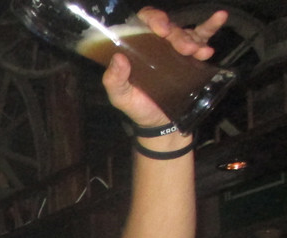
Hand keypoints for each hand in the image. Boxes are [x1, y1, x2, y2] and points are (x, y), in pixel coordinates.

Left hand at [103, 8, 227, 126]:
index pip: (142, 23)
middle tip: (185, 48)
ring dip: (193, 38)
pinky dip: (211, 26)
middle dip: (177, 35)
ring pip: (185, 33)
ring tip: (199, 52)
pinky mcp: (191, 56)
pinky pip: (202, 36)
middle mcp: (155, 45)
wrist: (161, 124)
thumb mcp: (120, 96)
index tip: (161, 29)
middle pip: (168, 27)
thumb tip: (117, 57)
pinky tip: (219, 19)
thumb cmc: (137, 107)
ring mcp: (174, 49)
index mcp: (136, 49)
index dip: (152, 19)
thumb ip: (114, 80)